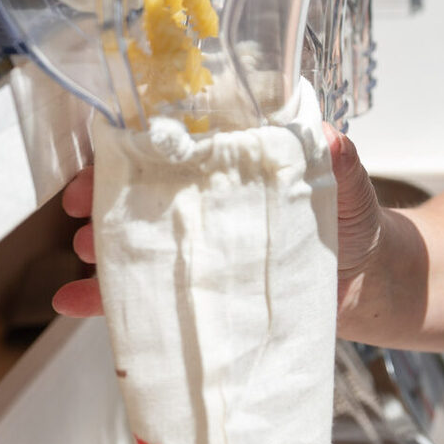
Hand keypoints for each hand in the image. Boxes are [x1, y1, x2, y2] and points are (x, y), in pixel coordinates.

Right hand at [48, 124, 387, 320]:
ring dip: (102, 243)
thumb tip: (332, 141)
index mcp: (237, 162)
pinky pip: (148, 295)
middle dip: (104, 195)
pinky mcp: (202, 291)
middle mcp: (211, 200)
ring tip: (84, 251)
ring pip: (138, 239)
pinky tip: (74, 302)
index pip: (179, 144)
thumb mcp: (348, 184)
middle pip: (144, 190)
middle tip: (78, 207)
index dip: (138, 145)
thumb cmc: (354, 220)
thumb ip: (339, 162)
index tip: (108, 153)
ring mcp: (203, 247)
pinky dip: (108, 300)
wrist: (368, 284)